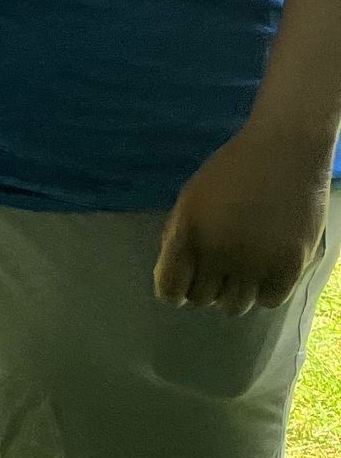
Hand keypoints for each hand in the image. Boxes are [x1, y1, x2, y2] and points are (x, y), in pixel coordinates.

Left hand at [155, 120, 332, 313]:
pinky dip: (263, 290)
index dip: (172, 288)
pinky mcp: (289, 267)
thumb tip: (173, 273)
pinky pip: (268, 300)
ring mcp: (255, 263)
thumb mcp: (191, 197)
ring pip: (234, 306)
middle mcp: (219, 254)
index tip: (182, 280)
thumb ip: (177, 234)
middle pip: (201, 299)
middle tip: (215, 266)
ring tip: (240, 267)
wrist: (285, 151)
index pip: (170, 290)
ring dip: (232, 291)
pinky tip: (264, 268)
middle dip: (203, 285)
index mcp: (188, 234)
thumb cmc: (232, 170)